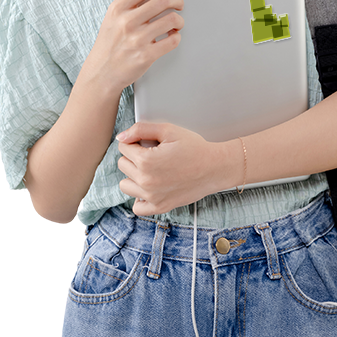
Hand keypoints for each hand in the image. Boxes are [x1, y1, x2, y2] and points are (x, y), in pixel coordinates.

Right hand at [83, 0, 183, 94]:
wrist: (101, 73)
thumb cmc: (109, 45)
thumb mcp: (112, 18)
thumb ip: (131, 4)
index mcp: (118, 8)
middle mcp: (127, 22)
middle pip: (164, 0)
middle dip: (177, 0)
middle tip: (179, 4)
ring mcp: (137, 39)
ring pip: (172, 19)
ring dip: (179, 20)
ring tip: (176, 23)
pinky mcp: (146, 55)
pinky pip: (173, 40)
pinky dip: (176, 37)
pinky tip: (171, 37)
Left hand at [117, 122, 235, 215]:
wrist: (215, 167)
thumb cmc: (195, 147)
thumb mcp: (169, 130)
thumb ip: (141, 129)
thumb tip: (121, 137)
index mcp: (146, 161)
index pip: (123, 147)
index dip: (136, 141)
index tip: (150, 143)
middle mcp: (145, 181)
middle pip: (122, 165)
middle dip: (135, 157)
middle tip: (155, 154)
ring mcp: (151, 197)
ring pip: (125, 185)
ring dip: (134, 176)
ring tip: (152, 170)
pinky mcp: (159, 207)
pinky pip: (137, 207)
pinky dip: (140, 197)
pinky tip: (151, 187)